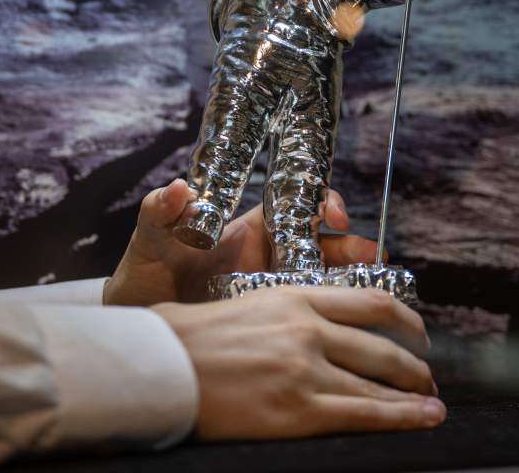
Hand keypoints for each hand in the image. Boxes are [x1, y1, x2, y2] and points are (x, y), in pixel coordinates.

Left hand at [105, 180, 383, 305]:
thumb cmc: (143, 277)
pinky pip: (311, 315)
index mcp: (244, 229)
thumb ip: (160, 212)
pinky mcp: (271, 323)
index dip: (322, 202)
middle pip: (322, 243)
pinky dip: (336, 318)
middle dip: (353, 247)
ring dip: (354, 283)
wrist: (139, 331)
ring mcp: (272, 291)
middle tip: (374, 257)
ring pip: (324, 280)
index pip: (294, 204)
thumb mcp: (149, 243)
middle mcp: (265, 256)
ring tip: (379, 293)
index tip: (336, 215)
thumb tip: (180, 187)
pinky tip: (357, 330)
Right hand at [153, 287, 443, 439]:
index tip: (416, 332)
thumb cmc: (187, 337)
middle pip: (384, 344)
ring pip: (382, 381)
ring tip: (432, 403)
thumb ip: (282, 310)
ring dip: (416, 393)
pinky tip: (425, 418)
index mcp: (295, 296)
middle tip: (426, 375)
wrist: (160, 367)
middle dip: (415, 364)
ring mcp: (306, 370)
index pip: (370, 301)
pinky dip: (405, 418)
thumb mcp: (242, 301)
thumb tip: (305, 326)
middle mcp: (309, 328)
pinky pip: (366, 414)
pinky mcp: (300, 410)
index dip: (405, 319)